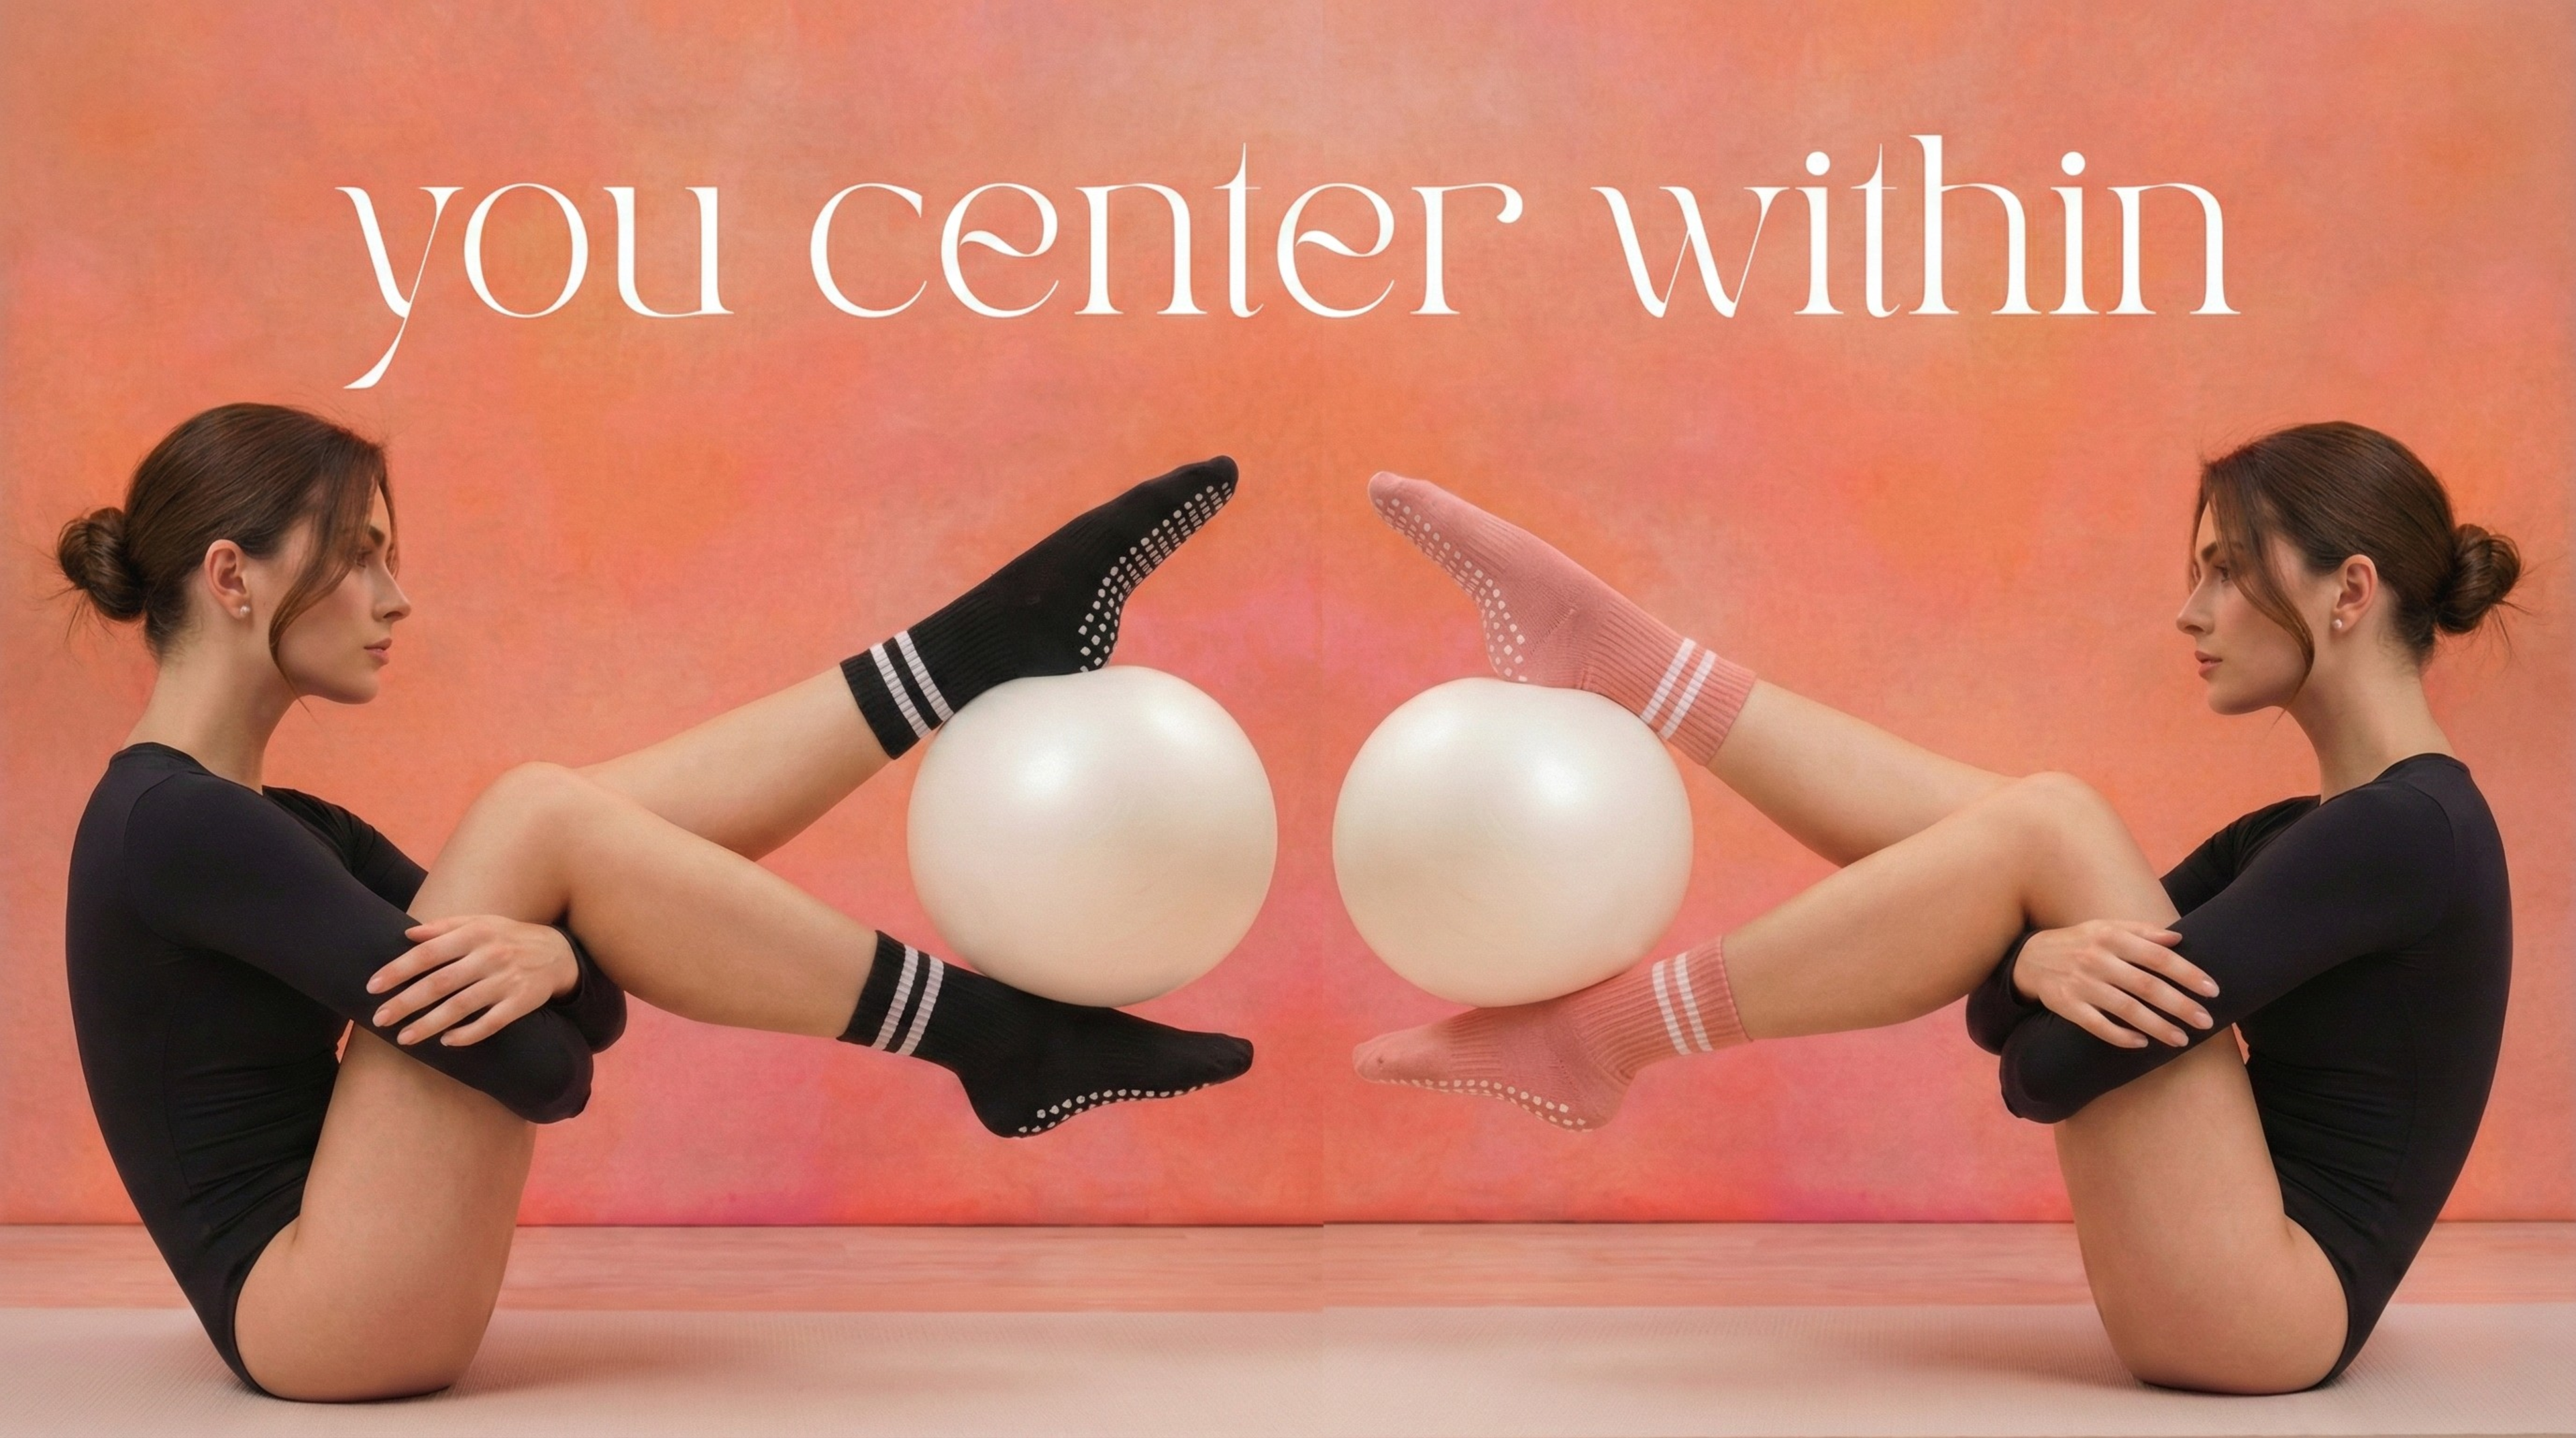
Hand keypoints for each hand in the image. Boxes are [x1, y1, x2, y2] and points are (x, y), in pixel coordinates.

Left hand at [364, 915, 579, 1046]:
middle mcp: (490, 956)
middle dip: (406, 1002)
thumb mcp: (480, 922)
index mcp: (475, 933)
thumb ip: (444, 927)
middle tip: (380, 1018)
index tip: (373, 987)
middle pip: (440, 983)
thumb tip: (407, 934)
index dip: (398, 970)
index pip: (428, 953)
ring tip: (404, 1038)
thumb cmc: (508, 937)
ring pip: (461, 1007)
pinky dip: (467, 1034)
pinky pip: (490, 1023)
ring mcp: (507, 980)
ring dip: (429, 1024)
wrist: (559, 953)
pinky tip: (446, 1042)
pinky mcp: (521, 1002)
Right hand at [2010, 919, 2219, 1048]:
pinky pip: (2097, 1025)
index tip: (2212, 990)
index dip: (2187, 973)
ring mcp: (2081, 984)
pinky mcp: (2067, 1005)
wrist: (2030, 958)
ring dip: (2157, 1026)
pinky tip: (2142, 1043)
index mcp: (2111, 937)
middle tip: (2205, 1021)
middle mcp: (2097, 960)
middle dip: (2180, 1005)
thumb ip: (2142, 931)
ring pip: (2126, 1009)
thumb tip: (2179, 938)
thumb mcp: (2106, 927)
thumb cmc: (2079, 943)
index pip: (2157, 957)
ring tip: (2182, 1040)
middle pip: (2146, 986)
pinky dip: (2121, 1036)